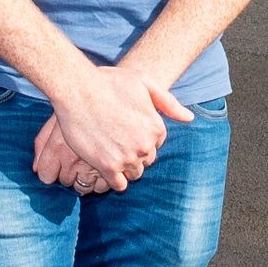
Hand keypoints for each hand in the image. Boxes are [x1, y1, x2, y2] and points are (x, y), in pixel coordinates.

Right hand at [45, 72, 194, 193]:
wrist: (78, 90)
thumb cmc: (109, 82)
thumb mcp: (144, 83)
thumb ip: (168, 102)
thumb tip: (189, 118)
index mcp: (156, 127)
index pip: (156, 144)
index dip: (141, 138)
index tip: (127, 131)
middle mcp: (145, 145)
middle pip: (146, 160)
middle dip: (135, 154)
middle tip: (116, 141)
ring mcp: (127, 158)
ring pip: (134, 173)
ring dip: (125, 167)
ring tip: (110, 153)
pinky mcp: (107, 167)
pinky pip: (118, 184)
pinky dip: (114, 179)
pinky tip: (105, 166)